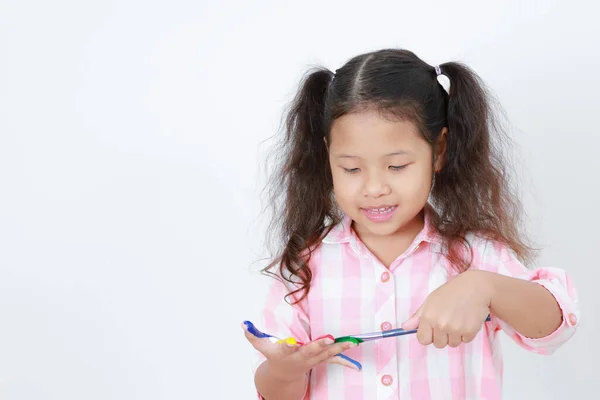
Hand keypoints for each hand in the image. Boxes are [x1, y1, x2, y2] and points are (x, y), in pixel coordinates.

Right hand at [242, 324, 358, 381]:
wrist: (285, 375)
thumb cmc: (275, 357)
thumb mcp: (263, 348)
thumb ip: (253, 336)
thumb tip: (242, 324)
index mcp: (286, 353)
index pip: (287, 349)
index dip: (289, 346)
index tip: (292, 343)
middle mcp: (301, 358)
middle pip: (312, 351)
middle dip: (321, 346)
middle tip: (330, 340)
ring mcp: (313, 360)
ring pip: (327, 354)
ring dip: (340, 349)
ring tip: (352, 342)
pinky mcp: (321, 360)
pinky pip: (334, 360)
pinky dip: (346, 361)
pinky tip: (357, 365)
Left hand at [402, 270, 492, 347]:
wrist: (476, 287)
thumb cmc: (452, 292)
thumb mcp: (431, 300)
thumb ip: (418, 316)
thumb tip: (405, 327)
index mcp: (429, 316)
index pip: (423, 339)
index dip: (428, 335)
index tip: (432, 329)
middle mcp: (441, 324)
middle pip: (438, 344)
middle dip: (442, 336)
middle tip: (448, 320)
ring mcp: (456, 329)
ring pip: (452, 344)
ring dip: (455, 335)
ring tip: (458, 319)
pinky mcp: (470, 331)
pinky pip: (465, 341)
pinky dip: (467, 333)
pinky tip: (467, 319)